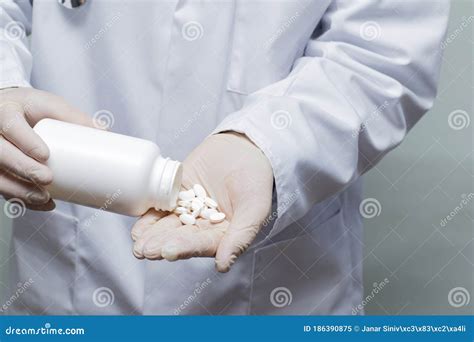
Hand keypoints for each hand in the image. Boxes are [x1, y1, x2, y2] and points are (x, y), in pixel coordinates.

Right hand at [0, 87, 93, 209]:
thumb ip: (74, 118)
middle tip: (47, 179)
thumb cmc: (30, 108)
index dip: (26, 141)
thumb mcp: (51, 105)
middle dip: (24, 169)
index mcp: (5, 110)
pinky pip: (0, 187)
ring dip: (19, 190)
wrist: (9, 111)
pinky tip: (40, 204)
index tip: (45, 155)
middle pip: (0, 153)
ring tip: (44, 197)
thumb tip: (105, 132)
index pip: (10, 125)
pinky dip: (20, 198)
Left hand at [132, 132, 273, 271]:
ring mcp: (187, 211)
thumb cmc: (255, 180)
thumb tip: (223, 266)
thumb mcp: (254, 208)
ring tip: (139, 241)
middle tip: (146, 250)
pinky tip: (138, 226)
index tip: (168, 251)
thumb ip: (240, 236)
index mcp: (222, 235)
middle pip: (180, 238)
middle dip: (162, 244)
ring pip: (167, 226)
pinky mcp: (176, 194)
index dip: (185, 248)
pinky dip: (149, 217)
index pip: (201, 244)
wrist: (245, 149)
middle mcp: (202, 227)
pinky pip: (161, 207)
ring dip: (152, 235)